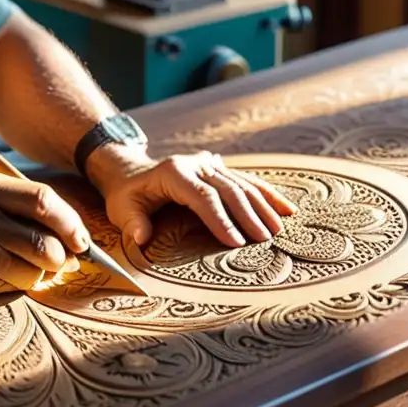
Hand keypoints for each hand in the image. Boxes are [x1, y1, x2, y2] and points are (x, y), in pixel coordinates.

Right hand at [0, 171, 92, 293]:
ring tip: (41, 269)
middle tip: (72, 258)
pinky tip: (17, 277)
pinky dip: (30, 281)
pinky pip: (22, 277)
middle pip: (46, 225)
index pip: (44, 198)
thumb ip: (22, 211)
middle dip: (68, 246)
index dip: (70, 220)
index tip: (80, 238)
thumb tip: (73, 239)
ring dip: (50, 268)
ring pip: (40, 255)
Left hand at [98, 151, 297, 247]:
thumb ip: (132, 222)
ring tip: (278, 229)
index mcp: (173, 172)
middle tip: (265, 240)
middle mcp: (195, 164)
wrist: (131, 172)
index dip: (221, 219)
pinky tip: (286, 207)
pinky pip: (247, 181)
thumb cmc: (128, 196)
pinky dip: (267, 194)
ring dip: (263, 206)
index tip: (236, 242)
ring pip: (242, 184)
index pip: (203, 197)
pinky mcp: (219, 170)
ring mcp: (209, 164)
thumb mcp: (121, 208)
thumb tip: (141, 237)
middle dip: (248, 215)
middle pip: (228, 189)